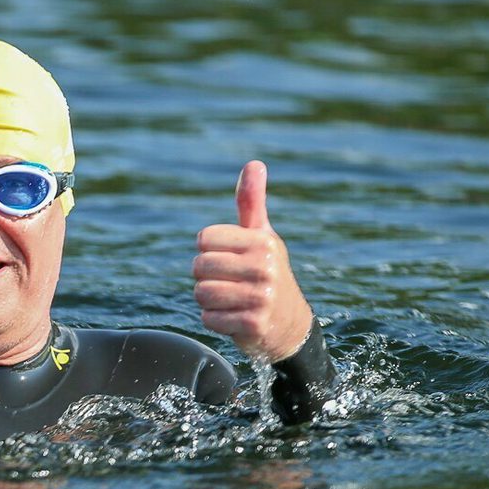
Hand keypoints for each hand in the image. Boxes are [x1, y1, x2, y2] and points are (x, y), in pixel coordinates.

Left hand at [193, 160, 313, 361]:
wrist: (288, 323)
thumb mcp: (261, 236)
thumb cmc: (266, 272)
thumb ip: (252, 202)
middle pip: (199, 266)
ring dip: (209, 300)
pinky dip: (215, 320)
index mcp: (262, 242)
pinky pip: (209, 318)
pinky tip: (234, 317)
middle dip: (206, 277)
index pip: (204, 239)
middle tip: (229, 282)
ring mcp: (260, 298)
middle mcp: (264, 267)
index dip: (208, 250)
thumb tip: (254, 164)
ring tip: (230, 300)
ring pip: (201, 293)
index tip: (227, 258)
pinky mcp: (253, 324)